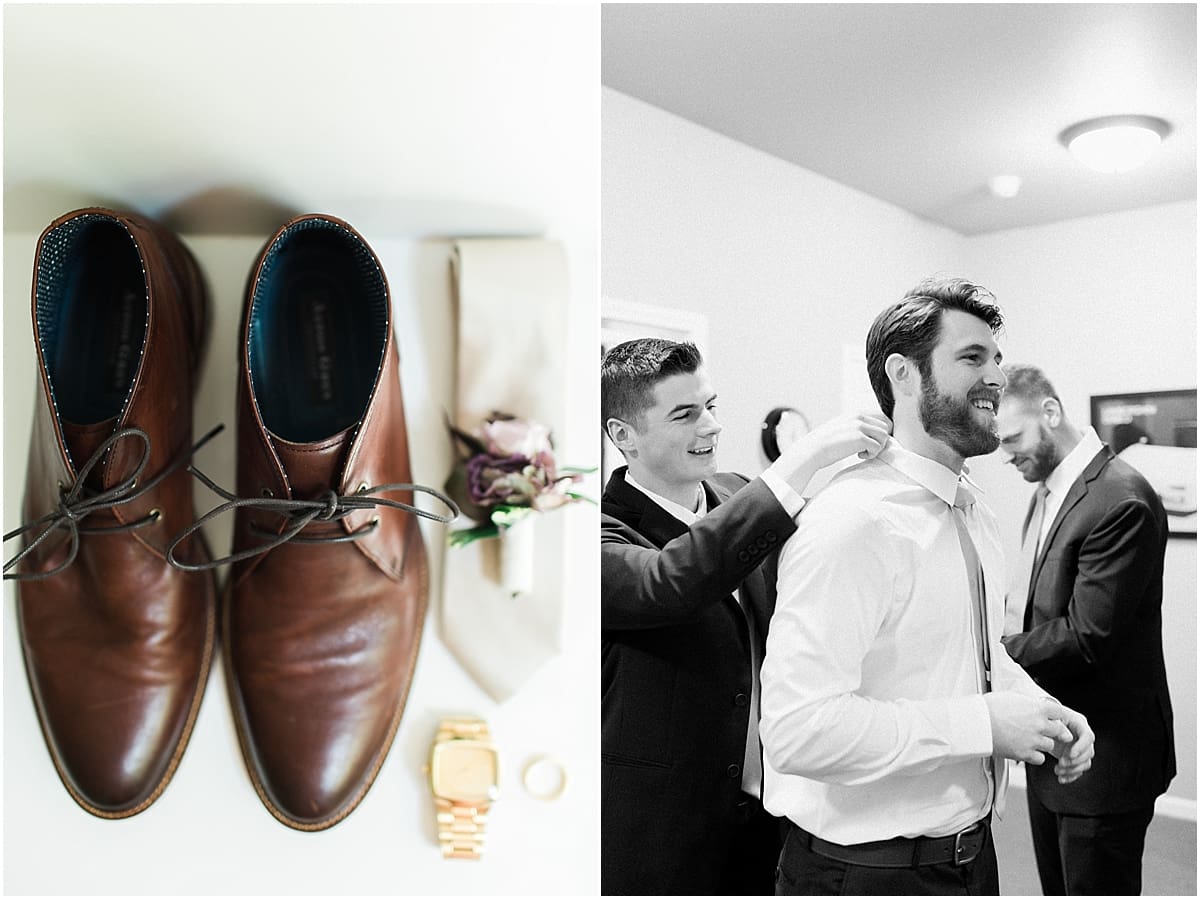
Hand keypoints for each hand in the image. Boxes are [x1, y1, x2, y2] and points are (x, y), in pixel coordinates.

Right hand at [771, 412, 890, 492]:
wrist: (812, 450)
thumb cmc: (824, 443)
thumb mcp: (841, 427)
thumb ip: (855, 426)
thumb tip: (870, 434)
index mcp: (855, 414)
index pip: (881, 417)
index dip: (880, 431)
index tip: (872, 442)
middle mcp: (859, 417)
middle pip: (885, 427)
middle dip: (880, 440)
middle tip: (868, 449)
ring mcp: (860, 427)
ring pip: (884, 436)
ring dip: (877, 447)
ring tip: (864, 452)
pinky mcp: (860, 439)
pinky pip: (877, 447)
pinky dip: (871, 454)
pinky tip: (859, 456)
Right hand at [984, 692, 1073, 765]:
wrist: (977, 723)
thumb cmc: (990, 707)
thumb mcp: (1012, 697)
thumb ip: (1029, 703)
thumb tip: (1035, 704)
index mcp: (1037, 708)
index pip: (1060, 713)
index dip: (1057, 716)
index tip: (1054, 718)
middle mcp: (1039, 725)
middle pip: (1060, 731)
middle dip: (1054, 731)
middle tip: (1044, 731)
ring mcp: (1033, 740)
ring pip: (1050, 746)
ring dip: (1043, 744)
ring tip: (1030, 740)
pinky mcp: (1024, 753)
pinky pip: (1040, 758)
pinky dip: (1035, 756)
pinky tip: (1026, 749)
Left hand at [1048, 702, 1093, 783]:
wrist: (1039, 725)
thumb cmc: (1044, 718)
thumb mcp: (1049, 717)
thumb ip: (1057, 725)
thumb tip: (1068, 737)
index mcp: (1079, 723)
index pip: (1088, 737)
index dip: (1081, 747)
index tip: (1070, 755)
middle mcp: (1082, 737)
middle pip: (1089, 752)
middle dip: (1076, 761)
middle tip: (1061, 763)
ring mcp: (1080, 748)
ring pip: (1085, 763)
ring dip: (1073, 770)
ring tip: (1057, 770)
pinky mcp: (1074, 758)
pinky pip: (1078, 770)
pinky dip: (1071, 776)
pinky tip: (1061, 779)